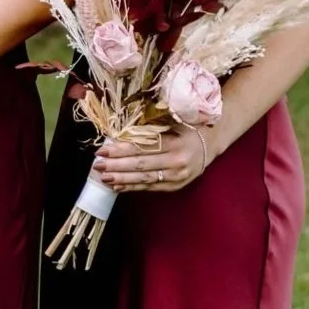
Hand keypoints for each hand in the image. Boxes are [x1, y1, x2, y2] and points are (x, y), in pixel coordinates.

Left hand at [92, 128, 216, 192]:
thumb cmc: (186, 127)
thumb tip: (119, 131)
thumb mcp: (171, 121)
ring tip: (104, 178)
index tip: (102, 150)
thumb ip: (149, 126)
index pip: (142, 148)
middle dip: (117, 166)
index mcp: (175, 142)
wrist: (211, 141)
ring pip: (145, 179)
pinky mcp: (177, 185)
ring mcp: (178, 176)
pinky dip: (133, 187)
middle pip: (141, 165)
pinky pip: (152, 187)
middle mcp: (178, 161)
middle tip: (98, 165)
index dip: (120, 150)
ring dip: (122, 179)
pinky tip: (118, 186)